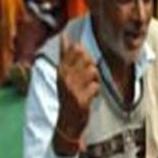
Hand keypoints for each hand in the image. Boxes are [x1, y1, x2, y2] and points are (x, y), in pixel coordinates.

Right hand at [53, 34, 98, 155]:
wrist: (67, 121)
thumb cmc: (68, 96)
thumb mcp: (63, 74)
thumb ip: (64, 55)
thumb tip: (65, 36)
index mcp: (61, 69)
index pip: (75, 48)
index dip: (85, 54)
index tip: (84, 65)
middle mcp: (65, 77)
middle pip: (86, 57)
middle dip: (92, 65)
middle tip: (89, 77)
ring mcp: (72, 88)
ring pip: (93, 71)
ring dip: (96, 80)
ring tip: (90, 87)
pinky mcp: (81, 99)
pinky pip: (96, 87)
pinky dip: (96, 91)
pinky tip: (92, 96)